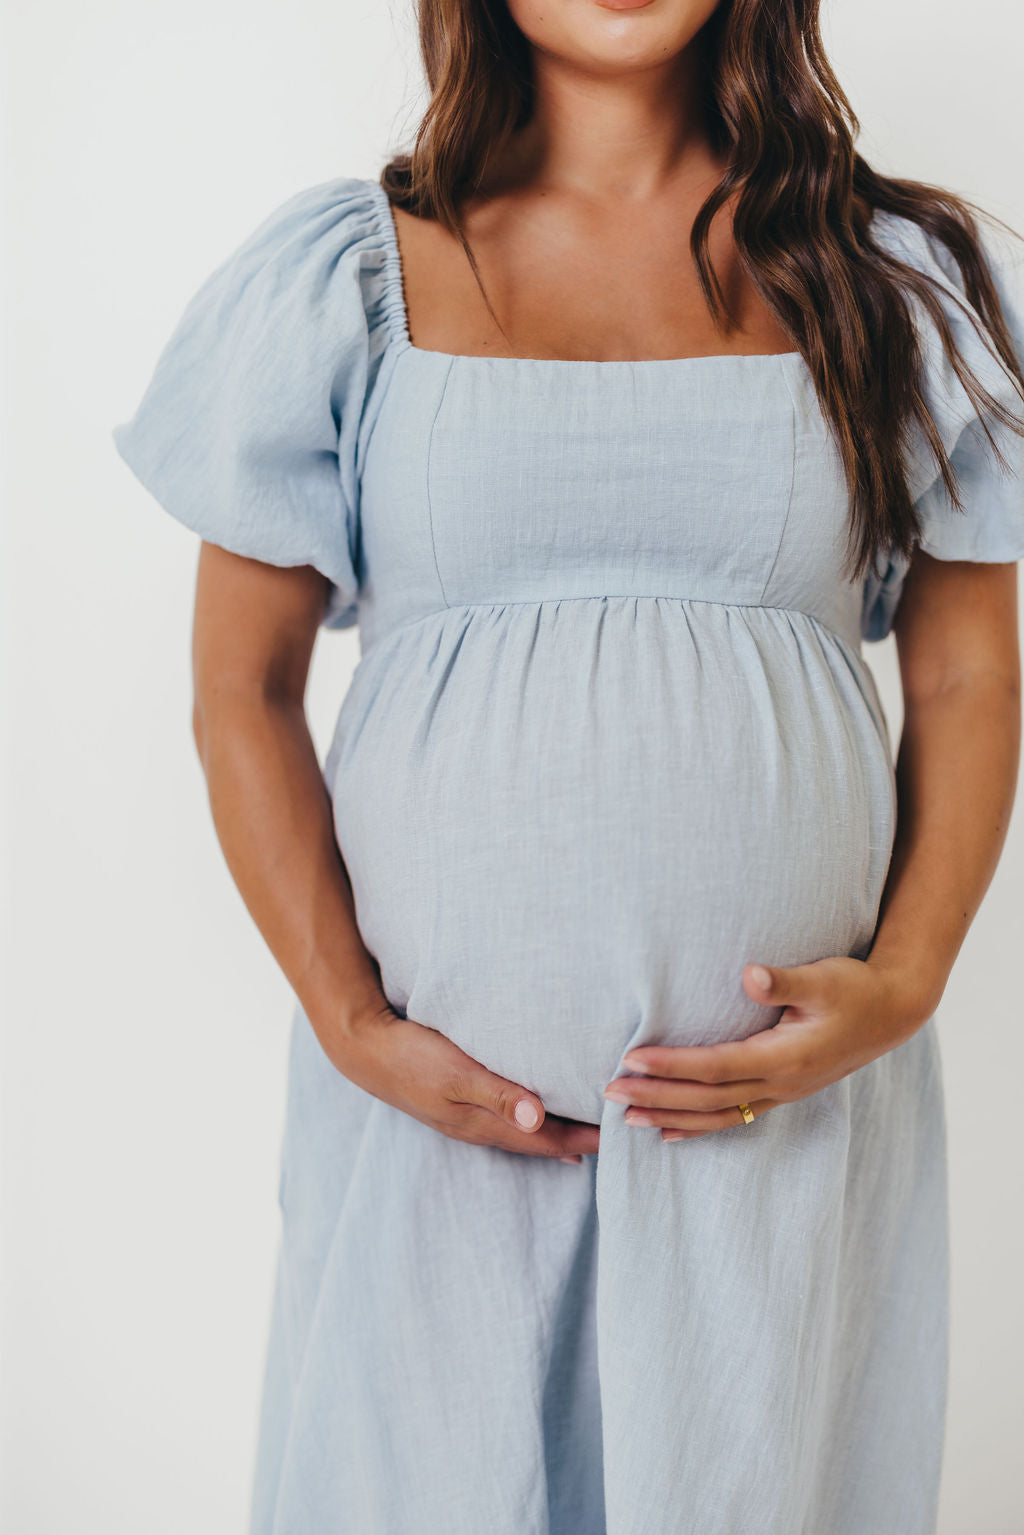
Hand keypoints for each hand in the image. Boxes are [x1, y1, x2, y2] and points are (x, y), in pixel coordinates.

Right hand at [326, 1000, 601, 1163]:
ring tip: (589, 1129)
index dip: (587, 1140)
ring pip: (526, 1132)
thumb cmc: (412, 1057)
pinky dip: (534, 1118)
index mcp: (485, 1124)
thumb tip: (538, 1117)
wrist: (365, 1050)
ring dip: (559, 1132)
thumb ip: (497, 1094)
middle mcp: (481, 1127)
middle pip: (542, 1143)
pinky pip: (509, 1117)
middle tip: (618, 1134)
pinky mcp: (461, 1100)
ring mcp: (468, 1117)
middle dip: (580, 1142)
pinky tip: (541, 1109)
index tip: (622, 1135)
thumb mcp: (456, 1072)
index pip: (549, 1140)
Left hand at [602, 957, 932, 1140]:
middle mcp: (779, 1084)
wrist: (893, 1012)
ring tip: (626, 1119)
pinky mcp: (782, 1092)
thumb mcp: (825, 978)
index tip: (630, 1058)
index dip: (670, 1066)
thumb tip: (751, 975)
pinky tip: (670, 1134)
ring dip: (670, 1117)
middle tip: (608, 1092)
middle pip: (706, 1099)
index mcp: (784, 1058)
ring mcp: (781, 1094)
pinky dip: (699, 1127)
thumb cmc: (855, 989)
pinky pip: (733, 1118)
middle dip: (656, 1097)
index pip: (714, 1067)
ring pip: (716, 1116)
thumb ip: (785, 980)